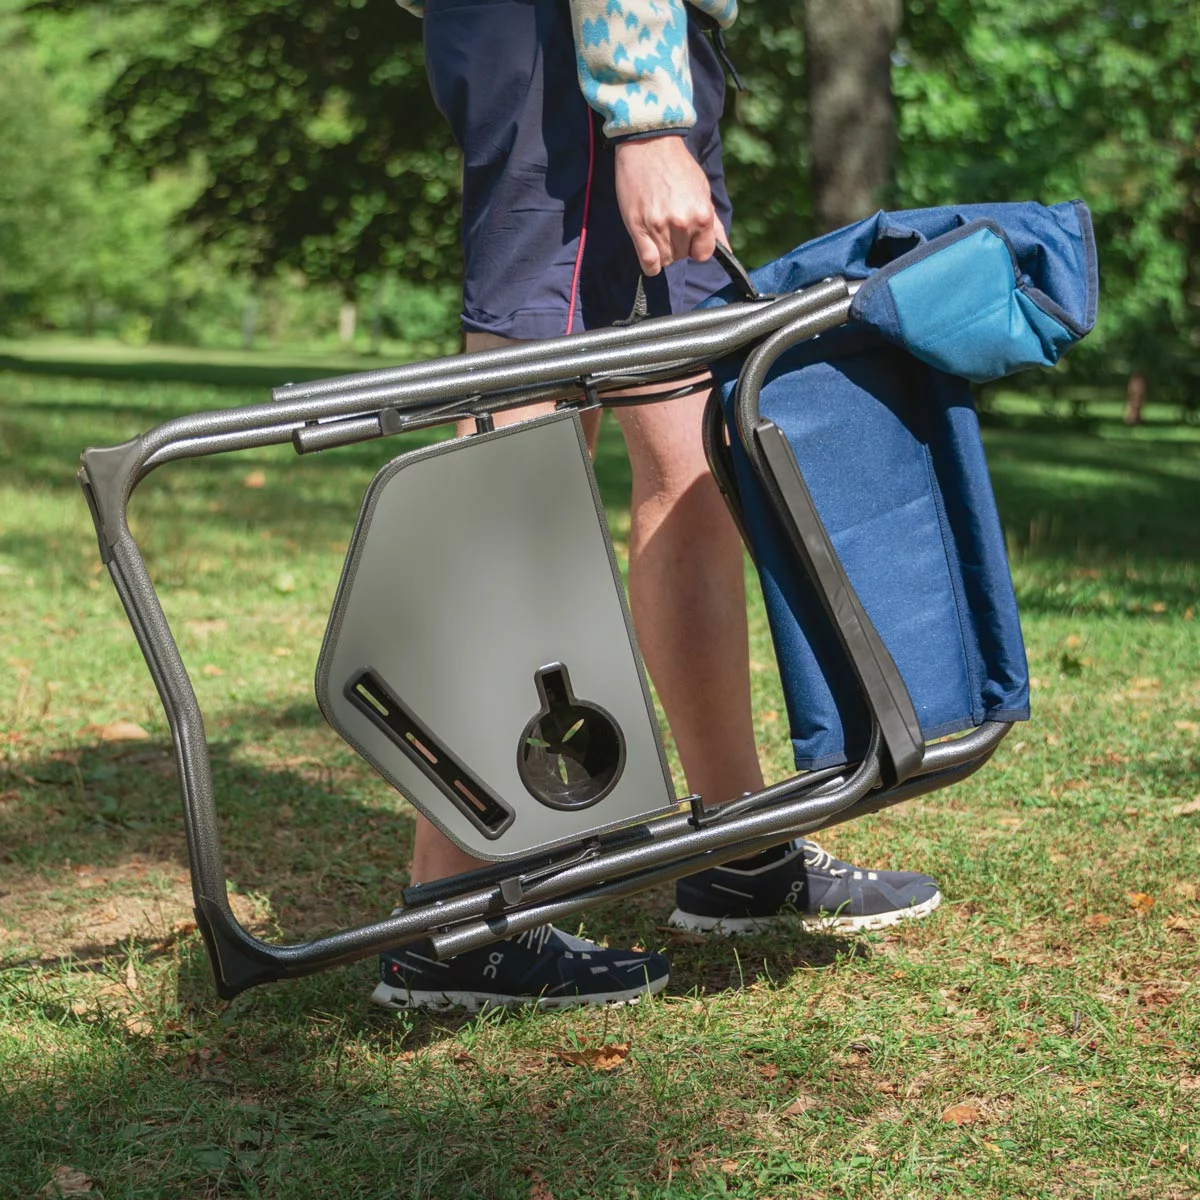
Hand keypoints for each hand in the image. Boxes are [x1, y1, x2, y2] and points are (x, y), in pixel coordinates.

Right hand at [614, 135, 725, 275]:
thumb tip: (728, 251)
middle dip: (677, 246)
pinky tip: (650, 255)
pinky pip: (648, 262)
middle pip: (682, 256)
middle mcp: (683, 223)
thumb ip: (714, 225)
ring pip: (665, 260)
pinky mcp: (638, 228)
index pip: (703, 254)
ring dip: (662, 251)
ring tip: (657, 229)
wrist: (649, 144)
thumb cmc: (677, 166)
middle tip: (668, 225)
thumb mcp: (703, 192)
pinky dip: (650, 265)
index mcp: (702, 215)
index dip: (695, 247)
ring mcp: (659, 226)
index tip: (688, 237)